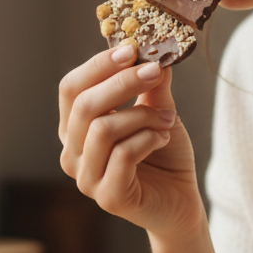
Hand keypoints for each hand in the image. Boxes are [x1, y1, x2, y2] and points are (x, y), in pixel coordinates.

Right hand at [58, 47, 205, 236]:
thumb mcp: (157, 111)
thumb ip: (151, 85)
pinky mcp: (108, 197)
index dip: (98, 65)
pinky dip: (148, 139)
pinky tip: (163, 139)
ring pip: (103, 129)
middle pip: (84, 105)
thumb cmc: (164, 156)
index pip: (71, 88)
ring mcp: (86, 179)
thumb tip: (154, 50)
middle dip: (122, 82)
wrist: (181, 202)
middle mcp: (73, 154)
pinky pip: (123, 154)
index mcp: (75, 129)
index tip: (130, 50)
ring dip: (142, 116)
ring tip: (168, 119)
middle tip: (155, 71)